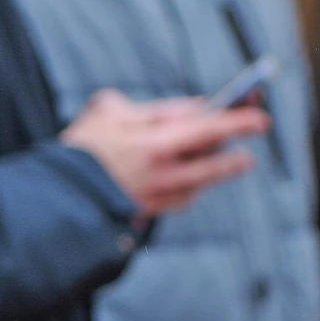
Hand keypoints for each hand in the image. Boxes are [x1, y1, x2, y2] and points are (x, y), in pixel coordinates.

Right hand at [61, 89, 268, 219]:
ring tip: (234, 159)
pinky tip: (190, 181)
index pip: (209, 128)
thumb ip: (151, 109)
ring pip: (204, 182)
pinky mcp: (153, 211)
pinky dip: (191, 186)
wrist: (58, 193)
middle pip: (215, 161)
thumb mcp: (108, 111)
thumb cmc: (82, 145)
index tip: (260, 116)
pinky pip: (184, 198)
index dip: (237, 120)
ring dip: (219, 168)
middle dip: (236, 149)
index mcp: (156, 143)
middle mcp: (165, 172)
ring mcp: (161, 195)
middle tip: (254, 137)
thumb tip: (190, 109)